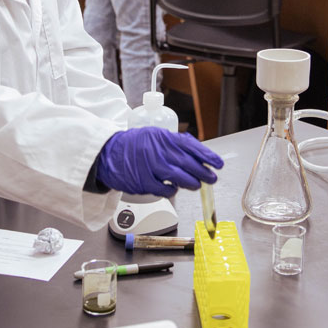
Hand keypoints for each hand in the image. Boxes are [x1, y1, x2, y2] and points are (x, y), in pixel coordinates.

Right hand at [95, 127, 222, 196]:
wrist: (109, 154)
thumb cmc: (134, 145)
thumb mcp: (155, 136)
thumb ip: (174, 144)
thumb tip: (197, 154)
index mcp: (163, 138)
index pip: (191, 146)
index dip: (207, 156)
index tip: (218, 163)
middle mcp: (159, 152)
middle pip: (188, 164)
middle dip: (204, 172)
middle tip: (212, 178)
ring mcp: (151, 168)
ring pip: (180, 179)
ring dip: (192, 183)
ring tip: (196, 185)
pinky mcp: (144, 182)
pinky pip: (166, 190)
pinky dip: (173, 191)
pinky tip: (174, 188)